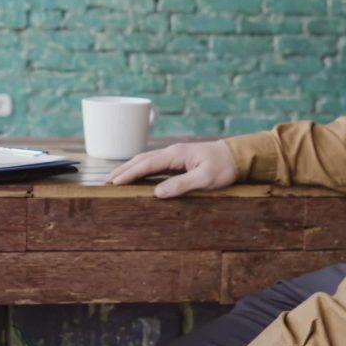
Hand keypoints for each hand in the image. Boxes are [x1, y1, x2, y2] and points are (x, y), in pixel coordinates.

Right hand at [105, 140, 237, 197]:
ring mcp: (175, 154)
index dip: (129, 174)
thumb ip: (181, 185)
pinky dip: (141, 168)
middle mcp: (172, 152)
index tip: (114, 182)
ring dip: (130, 168)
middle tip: (107, 182)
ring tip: (116, 178)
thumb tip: (157, 193)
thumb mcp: (205, 179)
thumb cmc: (224, 167)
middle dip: (123, 170)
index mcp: (175, 154)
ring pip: (146, 160)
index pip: (146, 164)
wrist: (237, 155)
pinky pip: (154, 163)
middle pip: (141, 159)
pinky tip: (138, 175)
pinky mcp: (179, 159)